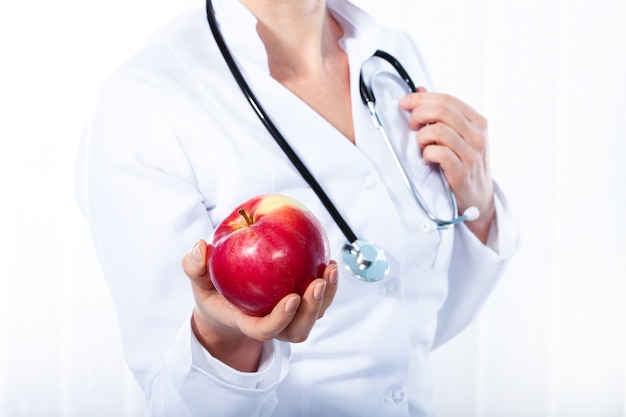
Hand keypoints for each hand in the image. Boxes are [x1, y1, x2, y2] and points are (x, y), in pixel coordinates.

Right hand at [182, 239, 338, 371]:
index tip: (292, 298)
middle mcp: (272, 325)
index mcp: (246, 323)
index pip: (265, 330)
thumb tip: (200, 247)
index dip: (280, 319)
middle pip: (297, 330)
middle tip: (318, 283)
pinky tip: (328, 261)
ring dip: (326, 297)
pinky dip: (329, 285)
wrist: (226, 305)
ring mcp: (289, 318)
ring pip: (313, 317)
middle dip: (311, 310)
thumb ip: (193, 266)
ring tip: (329, 269)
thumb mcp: (197, 280)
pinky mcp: (301, 307)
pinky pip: (319, 300)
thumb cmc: (212, 292)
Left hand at [399, 88, 494, 242]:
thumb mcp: (459, 136)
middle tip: (412, 126)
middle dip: (418, 114)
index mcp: (478, 122)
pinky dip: (427, 154)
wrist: (478, 199)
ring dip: (421, 137)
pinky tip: (428, 159)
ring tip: (423, 146)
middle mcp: (478, 136)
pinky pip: (438, 153)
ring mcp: (472, 154)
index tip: (404, 103)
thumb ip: (442, 114)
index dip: (420, 98)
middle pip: (440, 110)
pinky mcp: (462, 172)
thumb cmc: (464, 164)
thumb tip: (420, 90)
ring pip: (437, 130)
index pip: (446, 99)